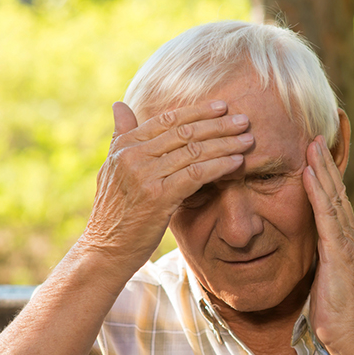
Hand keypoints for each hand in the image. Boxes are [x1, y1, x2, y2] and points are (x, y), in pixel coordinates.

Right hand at [80, 100, 252, 273]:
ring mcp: (145, 176)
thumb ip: (121, 136)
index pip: (167, 120)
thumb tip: (120, 104)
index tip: (221, 107)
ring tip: (247, 140)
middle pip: (184, 133)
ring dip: (225, 144)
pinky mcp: (159, 197)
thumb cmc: (114, 212)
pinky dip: (219, 166)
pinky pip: (196, 174)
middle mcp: (133, 156)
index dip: (197, 112)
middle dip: (218, 125)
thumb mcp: (111, 169)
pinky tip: (237, 162)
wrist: (105, 250)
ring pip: (194, 152)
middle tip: (243, 120)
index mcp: (124, 146)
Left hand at [302, 135, 353, 352]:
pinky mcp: (339, 252)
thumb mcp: (322, 275)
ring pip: (333, 196)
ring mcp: (347, 242)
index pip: (335, 198)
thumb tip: (308, 243)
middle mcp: (349, 235)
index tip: (319, 146)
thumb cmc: (332, 310)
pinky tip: (308, 172)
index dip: (328, 171)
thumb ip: (319, 255)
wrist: (347, 334)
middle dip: (327, 158)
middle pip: (337, 189)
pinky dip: (318, 191)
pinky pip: (326, 215)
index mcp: (344, 239)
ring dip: (321, 167)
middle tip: (318, 130)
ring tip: (311, 141)